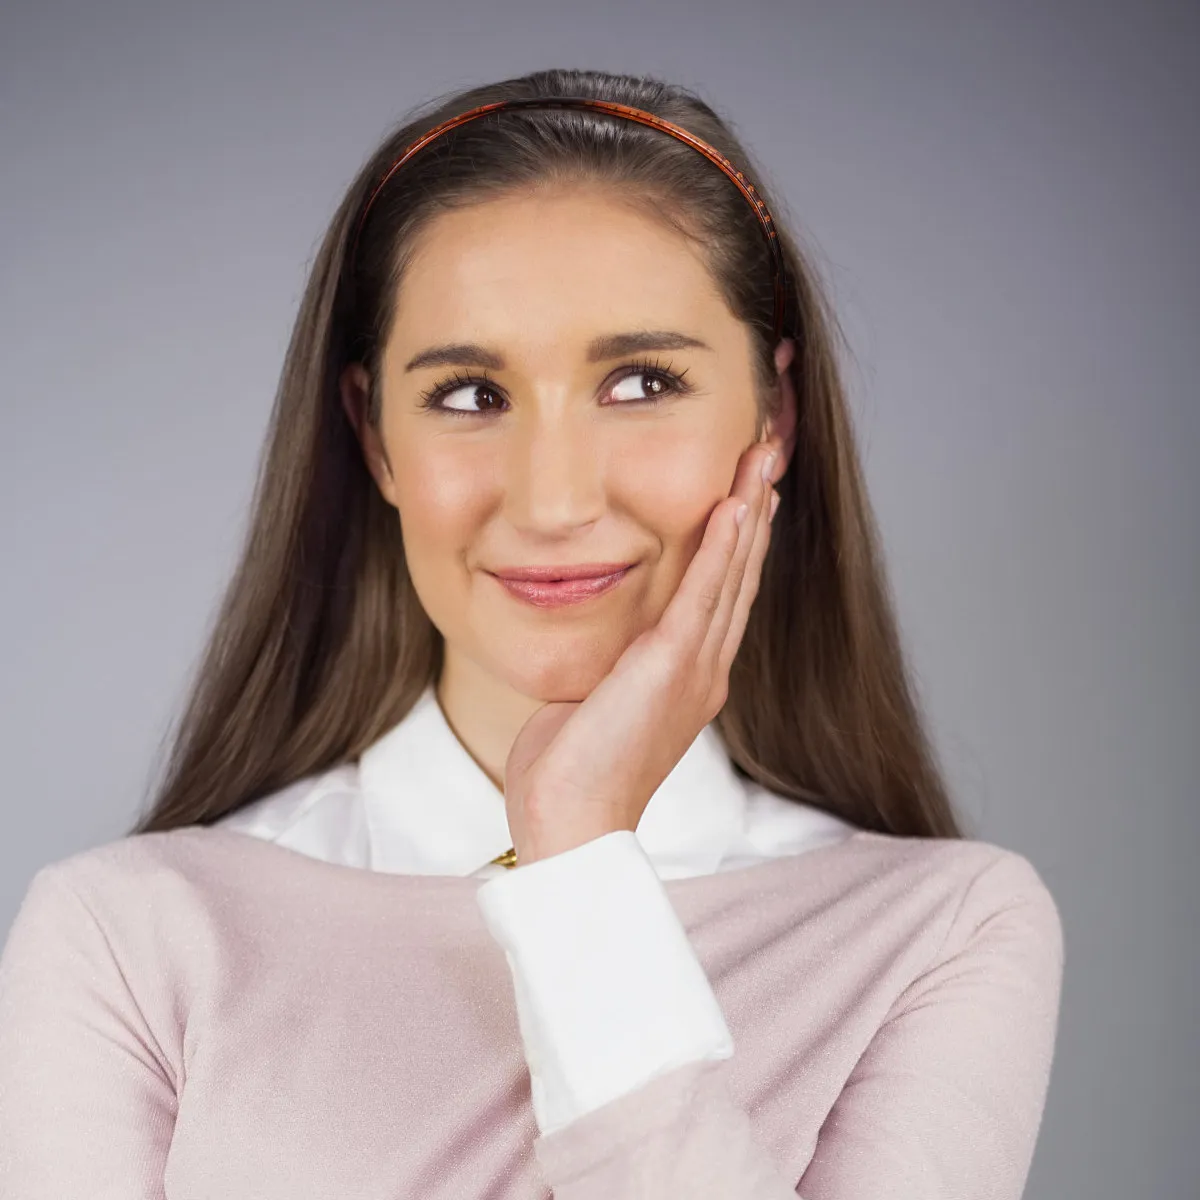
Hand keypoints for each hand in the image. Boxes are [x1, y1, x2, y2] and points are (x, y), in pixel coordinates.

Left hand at [502, 439, 781, 865]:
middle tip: (766, 459)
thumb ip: (611, 668)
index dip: (738, 546)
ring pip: (732, 576)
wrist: (571, 822)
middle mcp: (705, 671)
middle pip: (739, 577)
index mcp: (690, 680)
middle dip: (754, 514)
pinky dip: (723, 547)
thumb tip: (600, 650)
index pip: (721, 598)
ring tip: (761, 460)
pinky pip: (704, 593)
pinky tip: (736, 506)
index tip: (745, 497)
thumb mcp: (596, 703)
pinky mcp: (671, 666)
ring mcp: (695, 669)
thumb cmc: (572, 771)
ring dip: (748, 513)